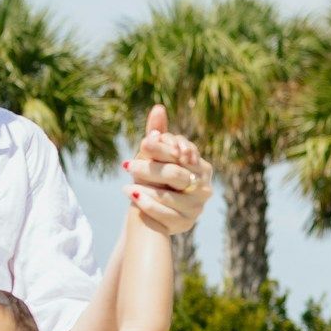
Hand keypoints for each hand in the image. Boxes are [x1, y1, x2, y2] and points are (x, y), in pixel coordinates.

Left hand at [124, 104, 212, 235]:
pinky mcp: (186, 223)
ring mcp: (197, 206)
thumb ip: (158, 134)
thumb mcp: (154, 155)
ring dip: (146, 189)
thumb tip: (157, 107)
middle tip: (127, 164)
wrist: (150, 209)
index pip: (182, 154)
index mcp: (200, 166)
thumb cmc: (154, 177)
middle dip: (149, 169)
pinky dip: (148, 205)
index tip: (144, 144)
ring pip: (170, 196)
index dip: (163, 149)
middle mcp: (204, 186)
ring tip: (126, 186)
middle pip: (174, 174)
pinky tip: (132, 198)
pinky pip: (166, 214)